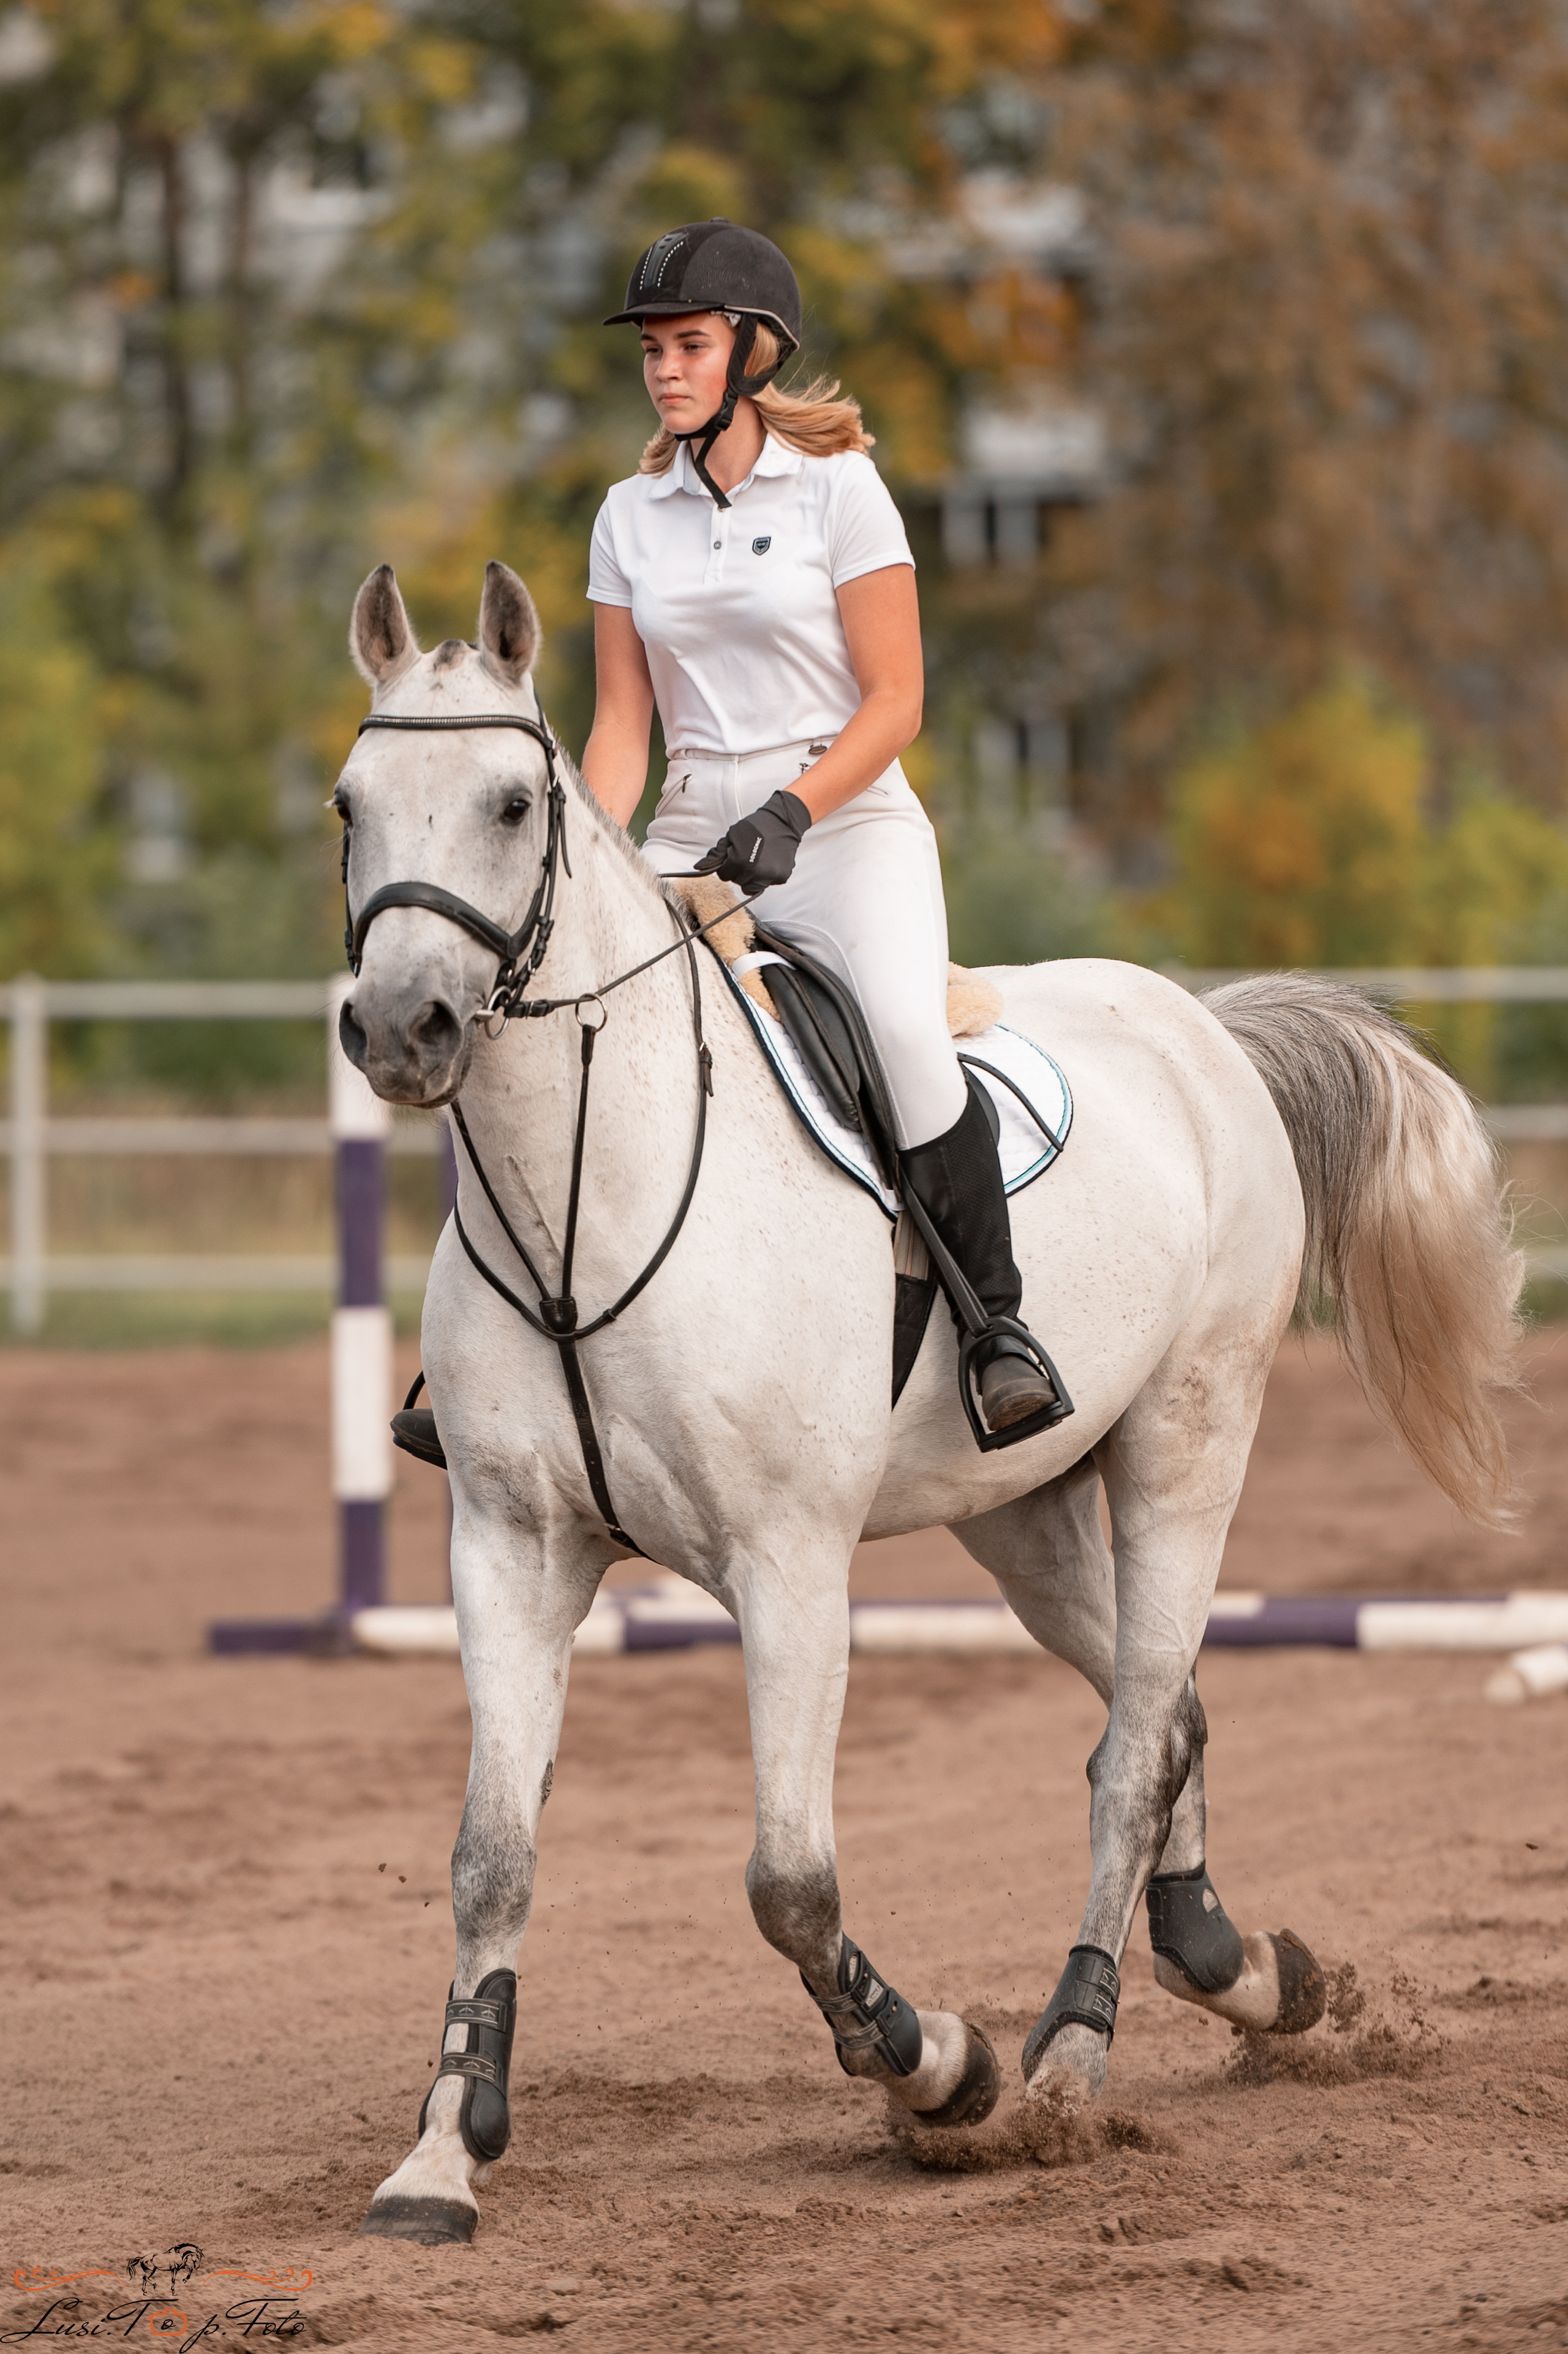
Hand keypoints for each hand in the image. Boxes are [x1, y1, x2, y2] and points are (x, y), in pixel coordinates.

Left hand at [693, 789, 811, 889]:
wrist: (783, 822)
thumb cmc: (756, 826)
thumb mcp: (731, 836)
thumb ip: (717, 854)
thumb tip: (699, 868)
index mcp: (741, 861)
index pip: (724, 875)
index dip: (726, 866)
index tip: (733, 858)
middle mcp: (755, 872)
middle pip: (738, 882)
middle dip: (738, 871)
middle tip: (746, 857)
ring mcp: (770, 876)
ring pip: (751, 887)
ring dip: (751, 877)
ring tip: (756, 860)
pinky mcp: (781, 877)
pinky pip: (766, 883)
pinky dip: (765, 876)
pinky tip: (767, 862)